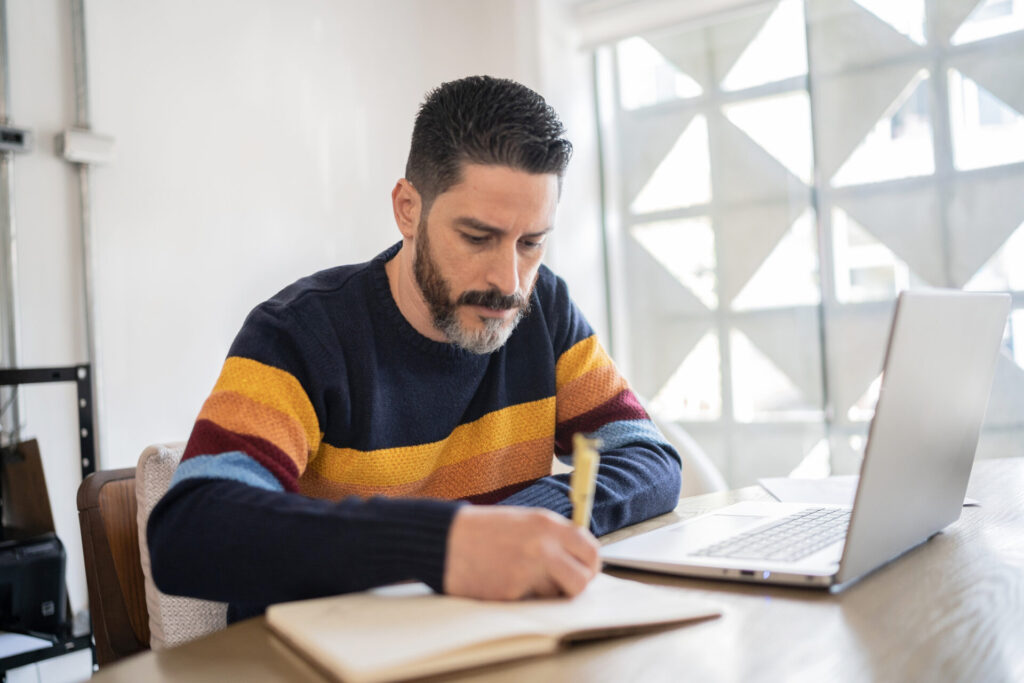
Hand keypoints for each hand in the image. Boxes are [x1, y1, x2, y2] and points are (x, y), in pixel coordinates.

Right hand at [443, 506, 600, 600]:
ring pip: (556, 595)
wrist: (445, 539)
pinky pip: (530, 603)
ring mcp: (527, 572)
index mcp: (547, 524)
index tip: (584, 570)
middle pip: (582, 581)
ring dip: (546, 593)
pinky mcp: (511, 593)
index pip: (590, 550)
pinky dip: (521, 597)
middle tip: (563, 585)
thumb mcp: (525, 521)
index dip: (591, 565)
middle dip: (575, 587)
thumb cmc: (483, 530)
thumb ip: (554, 537)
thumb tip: (578, 558)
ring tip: (524, 578)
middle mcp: (542, 547)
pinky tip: (504, 581)